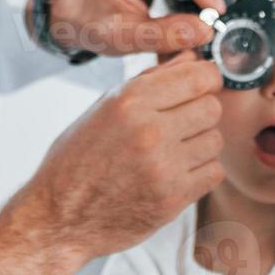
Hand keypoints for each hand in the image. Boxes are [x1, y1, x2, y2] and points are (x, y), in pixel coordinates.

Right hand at [0, 52, 225, 274]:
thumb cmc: (79, 158)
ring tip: (175, 150)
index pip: (200, 76)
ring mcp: (162, 167)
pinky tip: (177, 172)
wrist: (59, 216)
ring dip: (201, 144)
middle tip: (184, 122)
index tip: (202, 86)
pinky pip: (213, 173)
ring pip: (215, 140)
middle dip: (202, 112)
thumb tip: (192, 57)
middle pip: (213, 107)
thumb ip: (152, 80)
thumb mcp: (105, 107)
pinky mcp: (171, 199)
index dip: (207, 79)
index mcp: (130, 100)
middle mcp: (148, 130)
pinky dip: (200, 172)